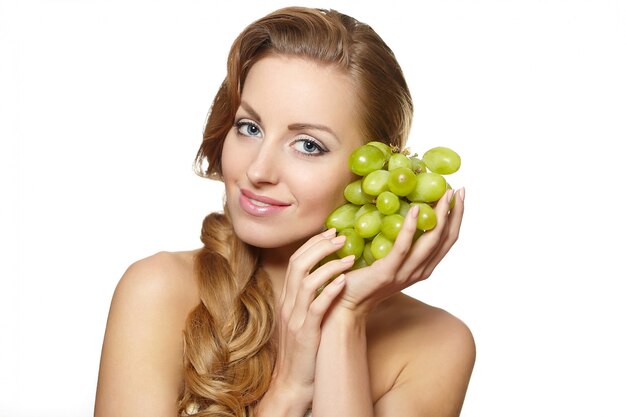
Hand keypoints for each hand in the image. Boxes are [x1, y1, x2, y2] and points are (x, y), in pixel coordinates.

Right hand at [269, 229, 353, 401]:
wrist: (293, 382)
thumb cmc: (304, 350)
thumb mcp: (303, 319)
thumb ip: (311, 298)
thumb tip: (331, 277)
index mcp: (287, 299)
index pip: (296, 261)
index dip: (313, 244)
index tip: (331, 232)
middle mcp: (288, 305)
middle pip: (298, 264)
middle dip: (320, 247)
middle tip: (342, 237)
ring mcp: (295, 319)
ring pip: (307, 282)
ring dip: (329, 265)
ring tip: (350, 257)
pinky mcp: (306, 333)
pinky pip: (316, 307)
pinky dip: (330, 291)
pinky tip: (344, 281)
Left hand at [335, 188, 464, 316]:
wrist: (346, 303)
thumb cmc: (363, 279)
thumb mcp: (387, 261)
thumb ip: (397, 244)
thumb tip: (398, 210)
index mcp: (422, 268)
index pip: (447, 241)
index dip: (456, 218)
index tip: (459, 195)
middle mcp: (419, 271)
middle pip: (445, 239)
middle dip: (455, 213)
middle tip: (459, 189)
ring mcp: (405, 273)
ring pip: (431, 240)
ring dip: (440, 214)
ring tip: (444, 193)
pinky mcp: (388, 271)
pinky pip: (403, 246)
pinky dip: (411, 226)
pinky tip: (415, 208)